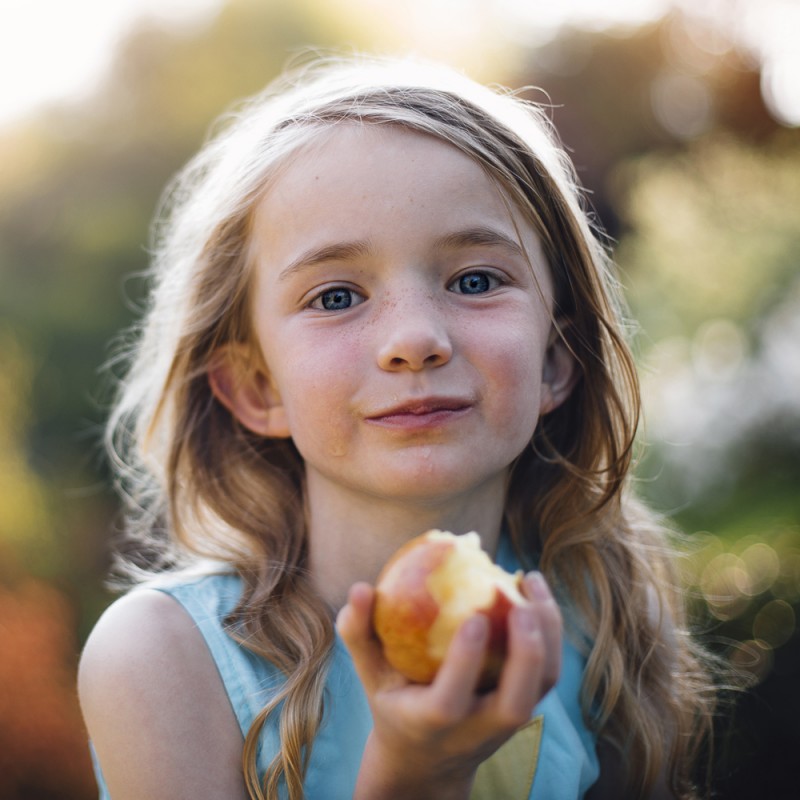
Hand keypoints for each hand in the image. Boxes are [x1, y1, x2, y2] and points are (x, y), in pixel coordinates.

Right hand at [336, 571, 561, 799]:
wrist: (428, 759)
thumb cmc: (394, 702)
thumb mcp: (370, 675)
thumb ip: (358, 633)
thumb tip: (361, 588)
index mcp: (432, 723)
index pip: (452, 700)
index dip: (466, 661)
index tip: (475, 617)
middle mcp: (476, 730)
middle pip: (515, 704)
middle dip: (526, 655)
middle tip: (521, 602)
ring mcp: (505, 722)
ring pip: (541, 686)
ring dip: (547, 634)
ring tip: (531, 580)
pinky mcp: (524, 708)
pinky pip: (547, 672)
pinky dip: (550, 631)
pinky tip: (534, 591)